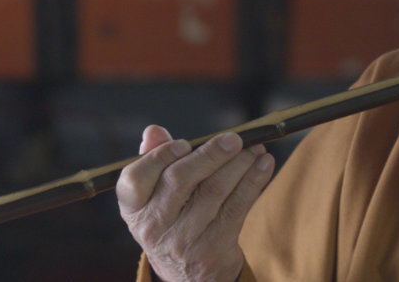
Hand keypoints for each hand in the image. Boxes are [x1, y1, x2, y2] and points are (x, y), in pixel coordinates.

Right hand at [117, 125, 274, 281]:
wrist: (188, 272)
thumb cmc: (172, 218)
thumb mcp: (154, 196)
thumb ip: (153, 159)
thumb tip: (154, 131)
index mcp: (134, 207)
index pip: (135, 179)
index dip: (159, 157)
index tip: (183, 143)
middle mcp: (153, 225)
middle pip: (179, 180)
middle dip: (210, 154)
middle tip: (234, 139)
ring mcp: (183, 239)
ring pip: (214, 191)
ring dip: (239, 164)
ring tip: (254, 148)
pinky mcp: (212, 247)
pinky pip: (236, 207)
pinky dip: (253, 181)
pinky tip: (264, 165)